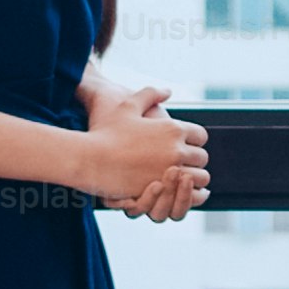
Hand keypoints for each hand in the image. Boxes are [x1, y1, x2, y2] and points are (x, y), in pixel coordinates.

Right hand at [78, 74, 206, 215]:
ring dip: (194, 180)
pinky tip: (180, 193)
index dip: (195, 141)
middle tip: (186, 165)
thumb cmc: (104, 131)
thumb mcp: (127, 105)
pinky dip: (187, 197)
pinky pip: (186, 198)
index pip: (201, 136)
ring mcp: (168, 172)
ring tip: (185, 180)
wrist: (87, 157)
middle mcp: (176, 150)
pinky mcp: (159, 192)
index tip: (186, 146)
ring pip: (199, 179)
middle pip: (202, 158)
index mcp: (173, 129)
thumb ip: (150, 94)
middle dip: (195, 162)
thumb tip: (167, 90)